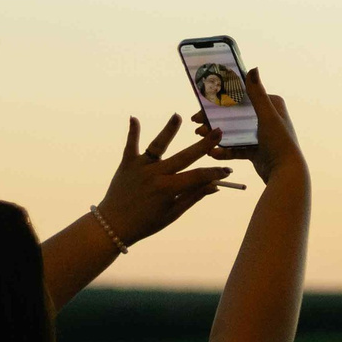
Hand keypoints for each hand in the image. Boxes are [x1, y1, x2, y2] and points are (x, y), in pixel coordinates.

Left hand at [98, 114, 237, 244]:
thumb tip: (215, 186)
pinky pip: (130, 146)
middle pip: (184, 157)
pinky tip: (134, 118)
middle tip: (218, 132)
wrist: (113, 225)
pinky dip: (133, 132)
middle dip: (204, 145)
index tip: (227, 170)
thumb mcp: (172, 213)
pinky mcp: (127, 164)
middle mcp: (155, 174)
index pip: (198, 177)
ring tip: (178, 116)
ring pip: (157, 146)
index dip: (214, 173)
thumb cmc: (146, 223)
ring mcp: (140, 167)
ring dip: (168, 130)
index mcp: (168, 189)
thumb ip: (193, 197)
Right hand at [201, 68, 304, 184]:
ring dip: (217, 134)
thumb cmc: (279, 142)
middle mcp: (267, 117)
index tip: (202, 106)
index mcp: (271, 105)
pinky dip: (224, 150)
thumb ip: (257, 94)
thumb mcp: (267, 116)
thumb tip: (253, 68)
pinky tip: (212, 153)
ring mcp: (260, 134)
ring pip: (233, 131)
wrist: (285, 173)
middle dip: (215, 120)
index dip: (221, 100)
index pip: (241, 98)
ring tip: (201, 137)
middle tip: (197, 124)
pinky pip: (236, 147)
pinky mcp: (256, 150)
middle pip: (234, 115)